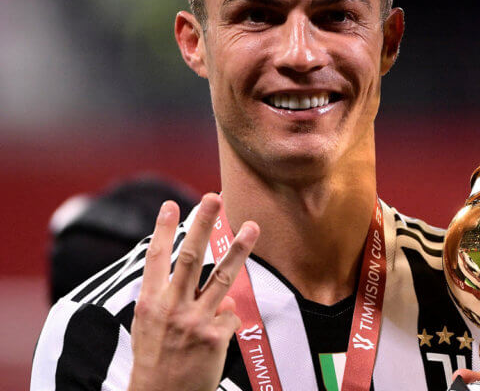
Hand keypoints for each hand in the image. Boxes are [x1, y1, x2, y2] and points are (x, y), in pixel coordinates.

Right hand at [128, 193, 258, 390]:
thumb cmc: (155, 358)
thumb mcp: (149, 326)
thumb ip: (174, 300)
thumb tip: (216, 290)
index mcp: (150, 302)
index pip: (155, 258)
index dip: (162, 230)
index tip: (170, 204)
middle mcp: (172, 307)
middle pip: (191, 256)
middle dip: (203, 224)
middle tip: (214, 198)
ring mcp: (195, 321)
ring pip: (223, 277)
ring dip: (239, 249)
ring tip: (253, 226)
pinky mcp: (216, 337)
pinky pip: (231, 315)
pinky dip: (227, 320)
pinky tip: (216, 335)